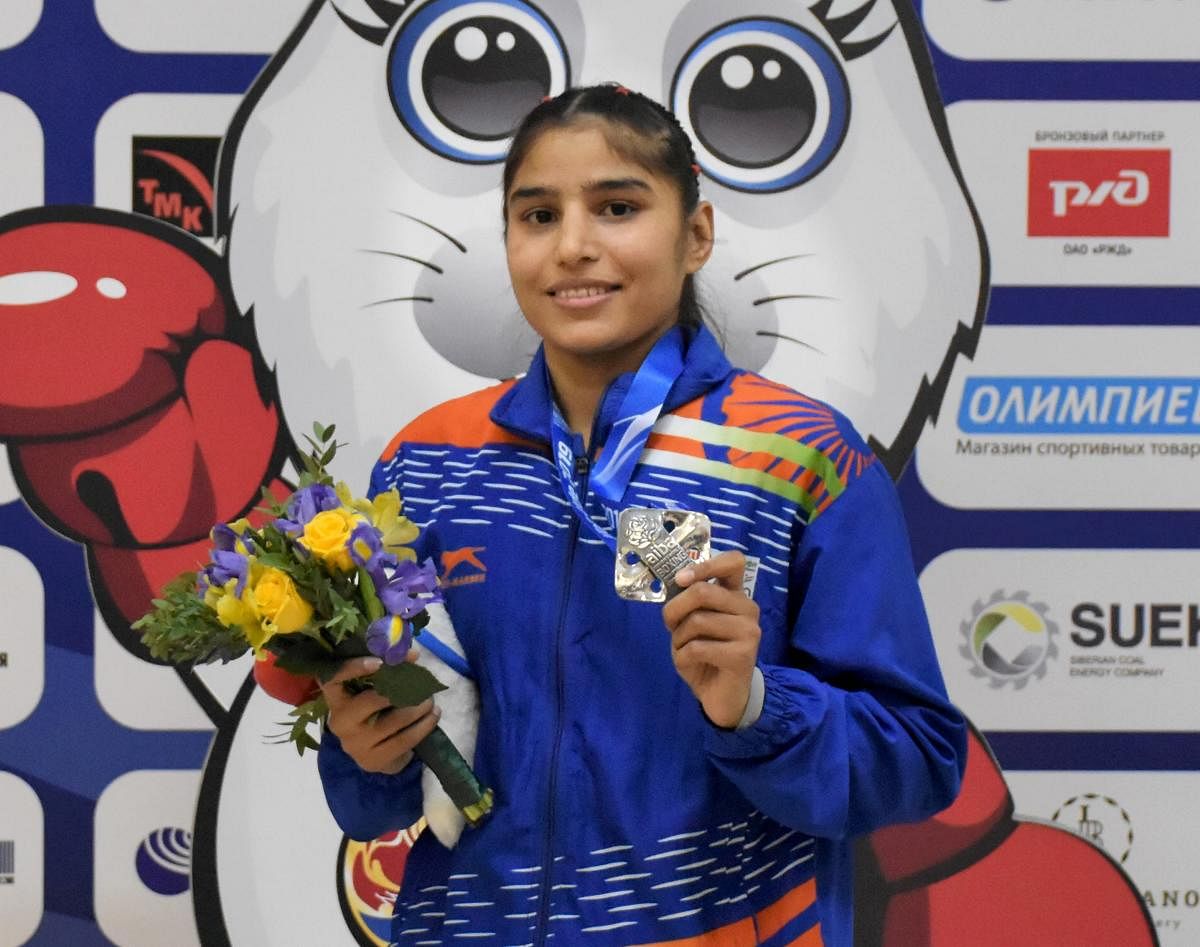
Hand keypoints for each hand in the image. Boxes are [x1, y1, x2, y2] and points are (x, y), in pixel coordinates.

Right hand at [321, 656, 440, 774]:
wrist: (379, 753)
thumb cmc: (376, 712)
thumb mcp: (375, 690)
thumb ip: (389, 670)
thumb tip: (413, 654)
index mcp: (336, 698)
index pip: (333, 679)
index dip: (354, 668)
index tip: (380, 662)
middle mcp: (341, 721)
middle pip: (370, 701)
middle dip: (400, 689)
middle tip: (420, 685)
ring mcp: (355, 744)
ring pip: (392, 721)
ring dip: (418, 708)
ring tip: (430, 700)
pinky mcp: (373, 760)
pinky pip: (404, 740)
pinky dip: (423, 726)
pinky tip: (434, 716)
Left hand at [661, 551, 760, 728]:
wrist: (723, 696)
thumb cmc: (705, 654)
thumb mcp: (693, 622)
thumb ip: (690, 601)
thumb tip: (677, 580)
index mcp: (736, 595)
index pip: (733, 562)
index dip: (705, 565)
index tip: (682, 579)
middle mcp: (748, 608)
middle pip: (703, 592)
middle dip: (674, 609)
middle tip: (670, 626)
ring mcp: (749, 631)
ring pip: (696, 621)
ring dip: (678, 638)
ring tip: (684, 650)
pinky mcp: (743, 655)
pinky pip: (697, 647)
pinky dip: (682, 657)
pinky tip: (689, 664)